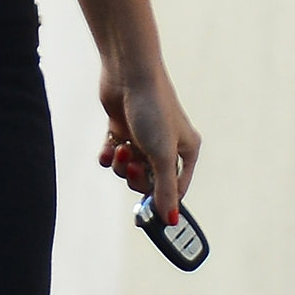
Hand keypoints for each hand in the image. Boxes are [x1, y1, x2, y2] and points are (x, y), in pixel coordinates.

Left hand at [97, 59, 199, 225]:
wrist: (128, 74)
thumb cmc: (153, 110)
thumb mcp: (162, 155)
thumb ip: (166, 190)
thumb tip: (171, 221)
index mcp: (186, 150)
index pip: (177, 189)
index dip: (162, 199)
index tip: (149, 210)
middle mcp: (166, 145)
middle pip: (149, 182)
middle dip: (137, 178)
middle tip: (133, 166)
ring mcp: (142, 138)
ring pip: (128, 169)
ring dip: (121, 165)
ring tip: (121, 148)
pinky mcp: (121, 130)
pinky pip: (112, 155)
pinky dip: (108, 154)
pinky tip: (108, 147)